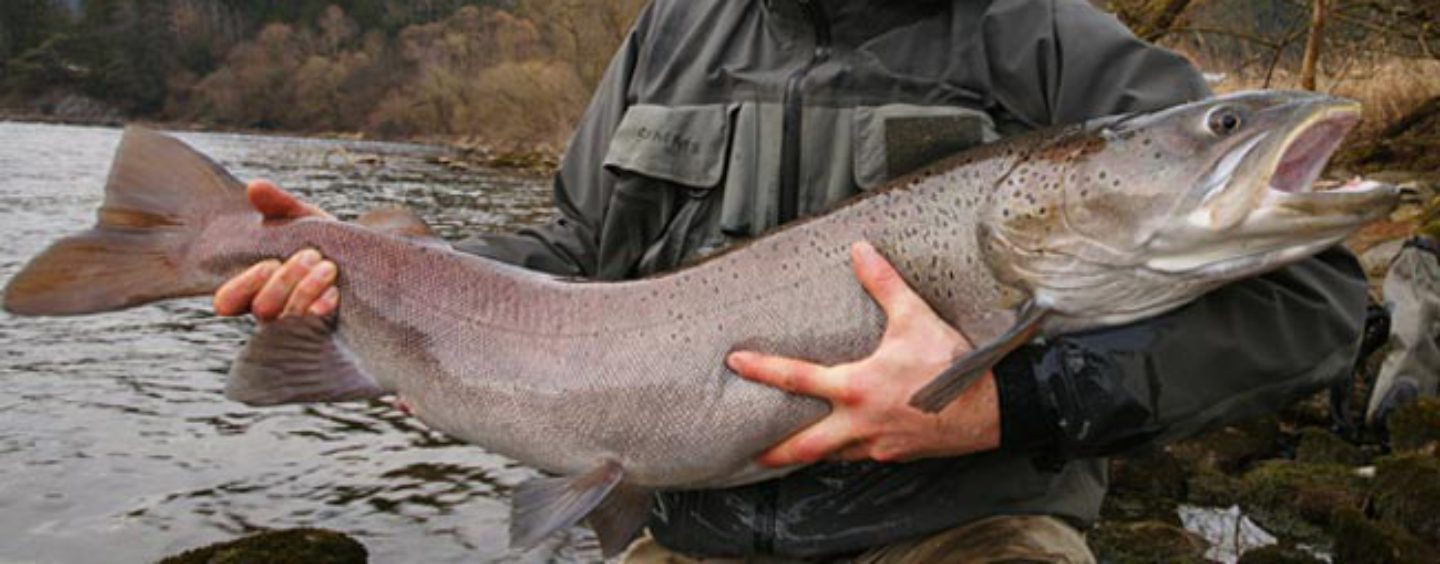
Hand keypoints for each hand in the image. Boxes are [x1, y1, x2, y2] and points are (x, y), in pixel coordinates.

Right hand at [213, 180, 339, 319]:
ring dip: (304, 291)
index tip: (269, 263)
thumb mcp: (302, 219)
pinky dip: (321, 310)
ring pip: (287, 320)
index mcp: (257, 287)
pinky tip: (335, 293)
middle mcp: (273, 310)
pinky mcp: (323, 331)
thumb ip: (278, 204)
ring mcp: (297, 325)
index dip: (242, 287)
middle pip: (262, 308)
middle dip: (284, 280)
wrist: (368, 261)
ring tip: (328, 267)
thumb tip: (255, 186)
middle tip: (311, 255)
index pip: (228, 302)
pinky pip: (313, 330)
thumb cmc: (325, 241)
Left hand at [729, 241, 1000, 465]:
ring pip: (833, 456)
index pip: (795, 378)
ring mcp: (877, 445)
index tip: (736, 364)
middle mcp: (860, 423)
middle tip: (752, 454)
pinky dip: (847, 452)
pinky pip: (862, 456)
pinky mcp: (896, 455)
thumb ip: (882, 283)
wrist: (993, 409)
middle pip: (804, 445)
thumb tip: (860, 250)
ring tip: (793, 449)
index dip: (761, 370)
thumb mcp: (915, 317)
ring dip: (812, 452)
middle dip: (775, 452)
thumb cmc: (951, 365)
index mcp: (856, 388)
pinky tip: (847, 443)